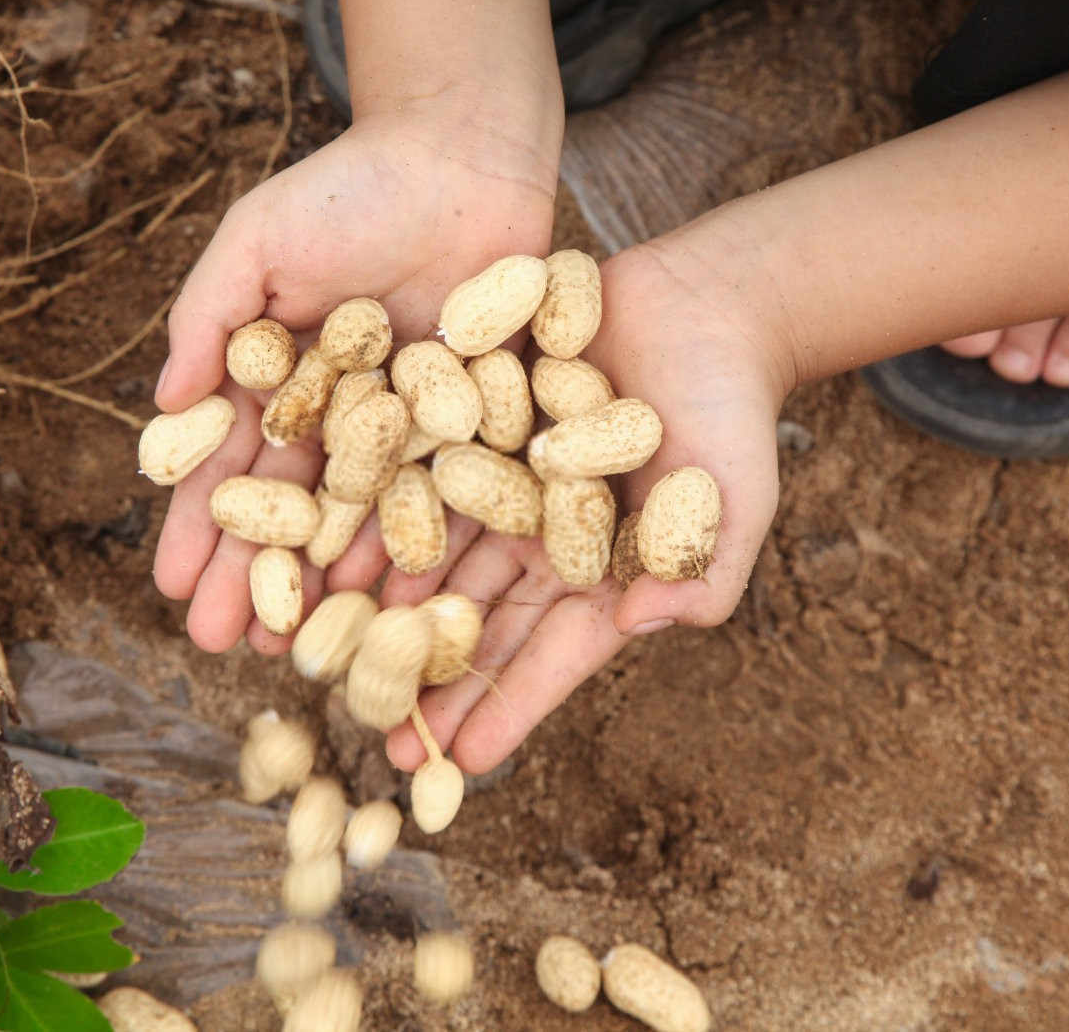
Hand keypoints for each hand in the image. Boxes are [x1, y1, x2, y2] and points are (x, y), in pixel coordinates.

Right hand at [152, 102, 558, 654]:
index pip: (232, 469)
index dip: (201, 530)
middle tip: (225, 647)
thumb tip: (161, 407)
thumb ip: (206, 320)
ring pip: (364, 521)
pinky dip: (417, 547)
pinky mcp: (476, 426)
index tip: (173, 589)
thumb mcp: (255, 243)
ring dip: (329, 585)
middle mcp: (341, 418)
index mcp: (280, 382)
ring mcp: (409, 429)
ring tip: (303, 647)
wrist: (463, 157)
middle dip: (257, 580)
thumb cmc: (348, 190)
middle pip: (294, 512)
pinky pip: (444, 498)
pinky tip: (390, 601)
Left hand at [383, 242, 792, 773]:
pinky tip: (331, 557)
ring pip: (439, 560)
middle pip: (482, 623)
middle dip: (435, 683)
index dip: (508, 708)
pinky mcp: (473, 425)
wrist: (702, 302)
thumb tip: (645, 627)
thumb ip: (702, 571)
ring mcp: (504, 486)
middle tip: (380, 742)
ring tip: (336, 665)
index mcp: (605, 573)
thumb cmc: (731, 411)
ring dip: (389, 612)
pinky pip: (417, 475)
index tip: (460, 765)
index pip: (552, 655)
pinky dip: (377, 516)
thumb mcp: (737, 498)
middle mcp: (544, 540)